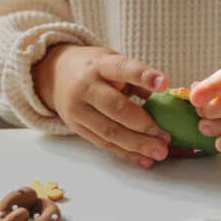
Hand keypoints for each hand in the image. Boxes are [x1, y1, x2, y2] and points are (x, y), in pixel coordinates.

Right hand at [33, 45, 170, 167]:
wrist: (55, 74)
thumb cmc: (93, 68)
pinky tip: (144, 160)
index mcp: (99, 65)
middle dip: (143, 125)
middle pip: (116, 108)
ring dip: (138, 145)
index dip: (143, 76)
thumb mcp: (112, 61)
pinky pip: (104, 144)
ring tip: (160, 152)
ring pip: (110, 132)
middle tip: (166, 137)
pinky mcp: (77, 128)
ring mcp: (79, 110)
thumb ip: (136, 78)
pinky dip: (126, 153)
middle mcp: (86, 87)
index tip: (164, 84)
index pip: (122, 69)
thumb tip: (164, 96)